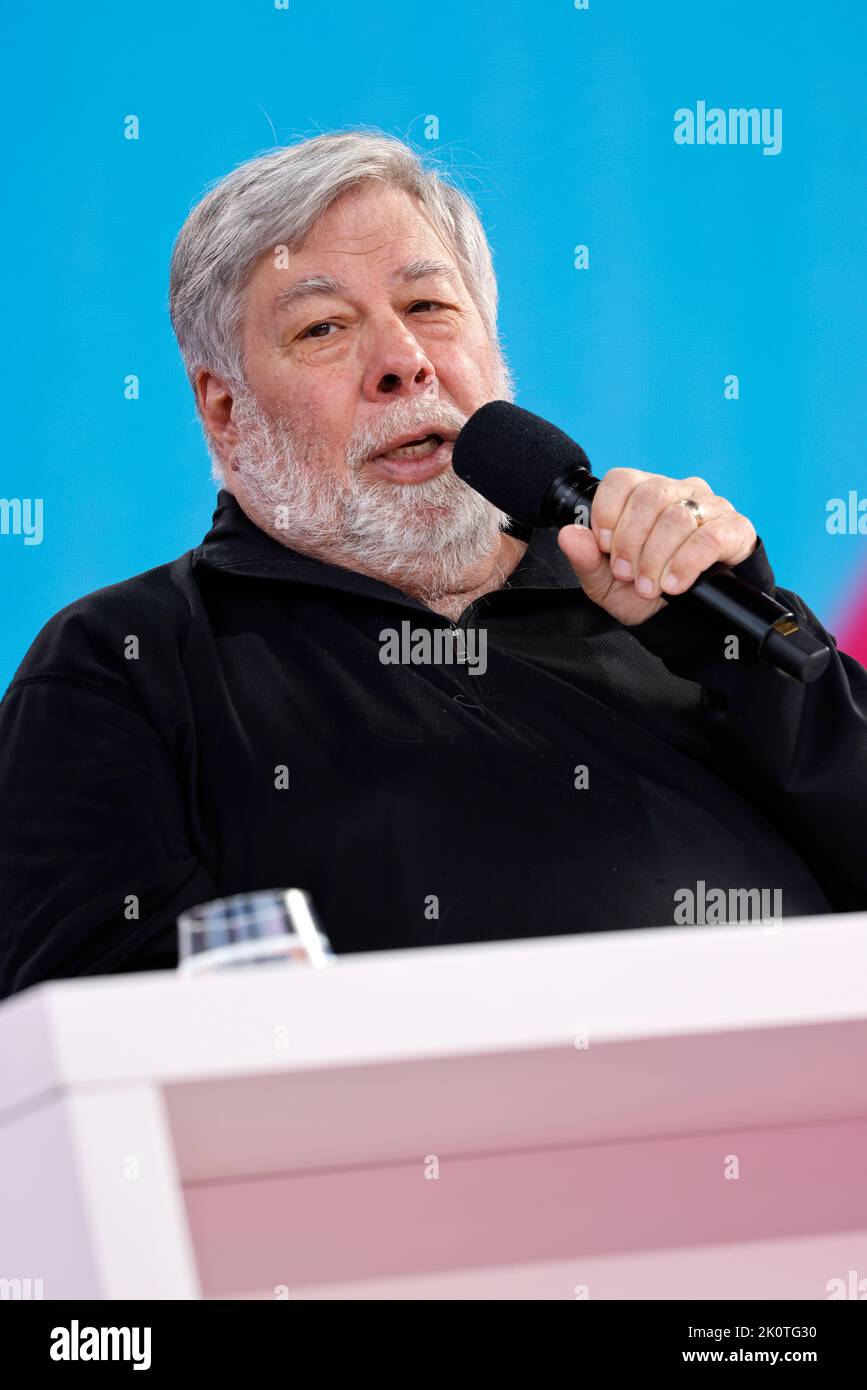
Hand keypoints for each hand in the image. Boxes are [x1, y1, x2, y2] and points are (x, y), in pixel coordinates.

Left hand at [557, 469, 757, 625]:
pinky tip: (675, 584)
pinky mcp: (735, 529)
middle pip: (650, 496)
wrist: (688, 621)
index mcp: (643, 495)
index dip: (608, 513)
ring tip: (650, 586)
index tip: (605, 547)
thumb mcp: (606, 584)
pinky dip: (686, 564)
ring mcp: (710, 507)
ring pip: (678, 516)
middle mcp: (678, 492)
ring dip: (657, 558)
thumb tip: (568, 534)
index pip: (622, 480)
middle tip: (628, 574)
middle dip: (632, 541)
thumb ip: (586, 559)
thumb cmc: (647, 593)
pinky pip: (710, 536)